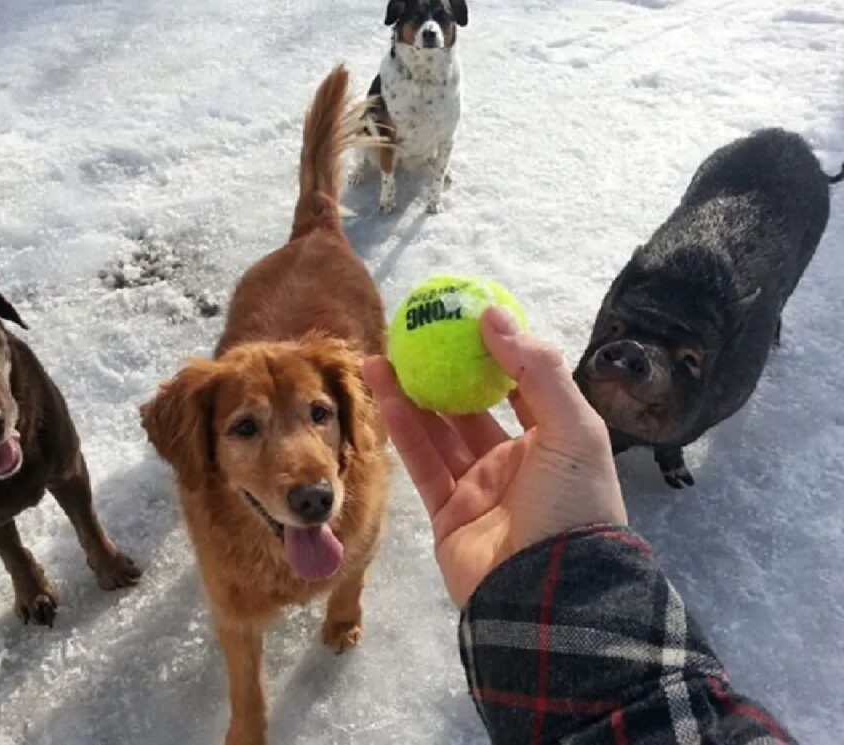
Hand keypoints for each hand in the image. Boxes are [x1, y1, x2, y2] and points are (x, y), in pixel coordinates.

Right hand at [363, 306, 626, 606]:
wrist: (549, 594)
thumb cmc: (572, 504)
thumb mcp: (573, 428)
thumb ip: (536, 369)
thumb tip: (493, 314)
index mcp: (553, 442)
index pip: (521, 388)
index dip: (494, 353)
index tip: (462, 320)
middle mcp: (515, 463)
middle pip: (470, 408)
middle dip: (442, 373)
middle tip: (412, 338)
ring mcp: (479, 490)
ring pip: (438, 433)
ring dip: (410, 395)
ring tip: (380, 358)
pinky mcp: (447, 515)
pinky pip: (421, 464)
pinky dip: (403, 430)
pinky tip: (384, 395)